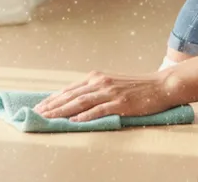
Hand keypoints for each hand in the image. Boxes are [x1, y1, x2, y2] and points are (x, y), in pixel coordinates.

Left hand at [33, 70, 174, 121]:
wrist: (160, 85)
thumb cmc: (136, 88)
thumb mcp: (112, 84)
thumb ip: (95, 91)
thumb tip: (75, 103)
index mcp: (97, 77)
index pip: (70, 89)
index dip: (53, 98)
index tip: (39, 106)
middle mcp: (100, 82)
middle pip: (71, 95)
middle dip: (52, 105)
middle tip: (37, 113)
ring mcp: (110, 92)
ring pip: (81, 102)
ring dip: (63, 110)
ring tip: (49, 117)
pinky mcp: (120, 103)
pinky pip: (100, 110)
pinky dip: (86, 116)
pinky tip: (75, 121)